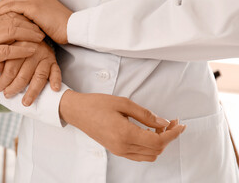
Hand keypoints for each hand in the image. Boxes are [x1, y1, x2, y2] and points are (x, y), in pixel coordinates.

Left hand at [0, 0, 72, 43]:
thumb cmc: (61, 29)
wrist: (73, 28)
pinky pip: (11, 9)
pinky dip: (1, 15)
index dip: (2, 9)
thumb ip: (30, 19)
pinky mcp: (33, 5)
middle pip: (8, 0)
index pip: (15, 0)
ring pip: (7, 3)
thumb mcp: (43, 21)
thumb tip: (17, 27)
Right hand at [0, 12, 44, 74]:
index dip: (24, 17)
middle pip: (14, 21)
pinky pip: (8, 50)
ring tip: (41, 38)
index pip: (10, 15)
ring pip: (12, 32)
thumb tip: (9, 28)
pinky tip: (32, 50)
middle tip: (42, 29)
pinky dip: (21, 49)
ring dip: (29, 34)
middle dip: (30, 24)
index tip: (35, 20)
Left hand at [0, 41, 61, 105]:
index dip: (4, 79)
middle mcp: (34, 50)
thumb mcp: (7, 47)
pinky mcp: (53, 61)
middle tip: (8, 94)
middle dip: (15, 87)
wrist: (35, 34)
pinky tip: (54, 89)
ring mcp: (45, 56)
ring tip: (26, 102)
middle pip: (24, 74)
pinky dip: (56, 80)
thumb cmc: (18, 44)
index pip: (11, 67)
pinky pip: (56, 71)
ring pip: (39, 76)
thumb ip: (1, 59)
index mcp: (20, 46)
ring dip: (32, 91)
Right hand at [59, 90, 185, 161]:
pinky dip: (149, 146)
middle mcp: (123, 147)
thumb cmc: (96, 104)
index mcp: (125, 134)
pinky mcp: (116, 150)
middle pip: (156, 150)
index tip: (180, 125)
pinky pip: (139, 154)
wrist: (77, 111)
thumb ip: (145, 114)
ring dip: (159, 143)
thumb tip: (163, 123)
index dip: (173, 134)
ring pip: (149, 155)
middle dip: (168, 137)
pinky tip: (148, 133)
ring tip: (160, 127)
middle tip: (172, 122)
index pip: (158, 141)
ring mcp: (119, 150)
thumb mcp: (123, 103)